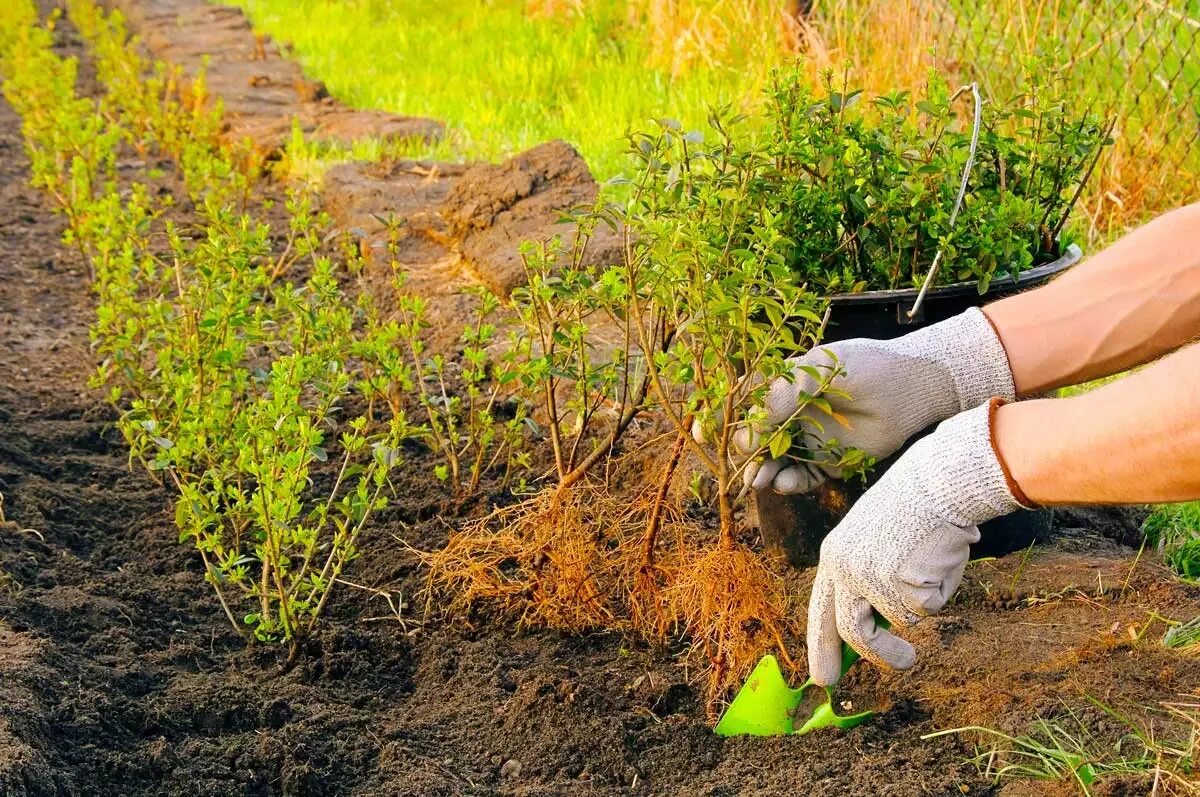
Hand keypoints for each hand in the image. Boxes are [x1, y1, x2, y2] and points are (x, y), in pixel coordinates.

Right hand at [740, 307, 1015, 493]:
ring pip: (776, 461)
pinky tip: (783, 483)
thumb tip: (746, 431)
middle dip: (741, 453)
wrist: (913, 387)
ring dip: (762, 471)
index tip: (704, 433)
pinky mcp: (831, 462)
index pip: (743, 403)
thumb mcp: (815, 374)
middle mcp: (793, 413)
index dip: (721, 419)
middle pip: (755, 438)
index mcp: (784, 385)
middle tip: (736, 465)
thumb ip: (779, 399)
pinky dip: (789, 482)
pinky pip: (802, 477)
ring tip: (758, 480)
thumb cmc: (864, 368)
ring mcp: (811, 438)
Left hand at [805, 400, 1029, 684]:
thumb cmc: (913, 511)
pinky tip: (939, 559)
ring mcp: (872, 578)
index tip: (823, 677)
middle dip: (875, 657)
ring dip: (918, 614)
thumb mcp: (874, 542)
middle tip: (902, 663)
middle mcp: (845, 569)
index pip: (820, 610)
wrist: (937, 481)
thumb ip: (867, 582)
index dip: (821, 646)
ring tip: (930, 584)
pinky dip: (940, 591)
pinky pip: (926, 608)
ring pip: (897, 623)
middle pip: (851, 631)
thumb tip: (874, 632)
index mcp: (833, 556)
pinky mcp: (902, 584)